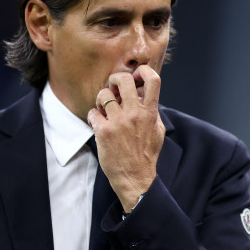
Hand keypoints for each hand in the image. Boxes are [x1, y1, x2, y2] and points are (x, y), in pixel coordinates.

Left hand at [87, 65, 164, 211]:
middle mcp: (134, 114)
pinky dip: (94, 116)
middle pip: (123, 79)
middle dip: (115, 79)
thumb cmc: (146, 154)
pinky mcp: (103, 132)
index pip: (153, 80)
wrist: (135, 178)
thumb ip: (152, 111)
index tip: (136, 76)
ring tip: (104, 109)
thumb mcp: (157, 131)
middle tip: (113, 87)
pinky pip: (93, 112)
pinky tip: (98, 123)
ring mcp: (118, 122)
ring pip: (103, 94)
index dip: (143, 71)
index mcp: (150, 112)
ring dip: (101, 99)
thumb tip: (144, 94)